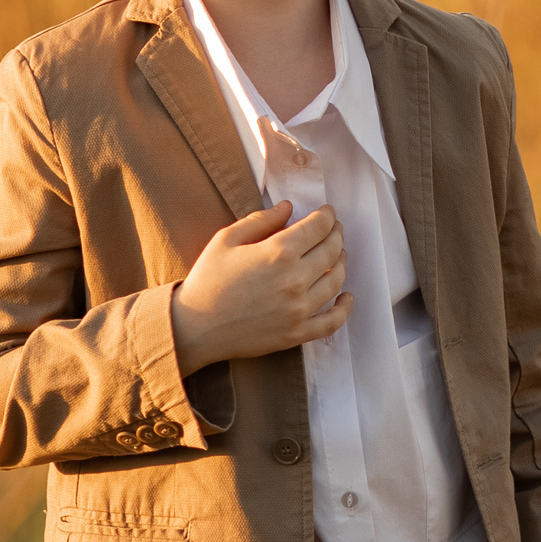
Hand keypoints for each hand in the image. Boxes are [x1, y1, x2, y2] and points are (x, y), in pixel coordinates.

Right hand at [169, 202, 350, 370]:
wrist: (194, 328)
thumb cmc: (207, 281)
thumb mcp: (226, 240)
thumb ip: (261, 220)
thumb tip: (288, 208)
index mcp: (278, 253)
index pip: (318, 227)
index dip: (327, 216)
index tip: (328, 212)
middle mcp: (294, 280)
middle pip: (331, 251)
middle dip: (336, 234)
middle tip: (335, 229)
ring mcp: (298, 309)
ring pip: (335, 281)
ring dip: (341, 263)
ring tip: (338, 255)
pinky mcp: (296, 333)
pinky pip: (332, 321)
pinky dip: (344, 308)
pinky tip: (346, 297)